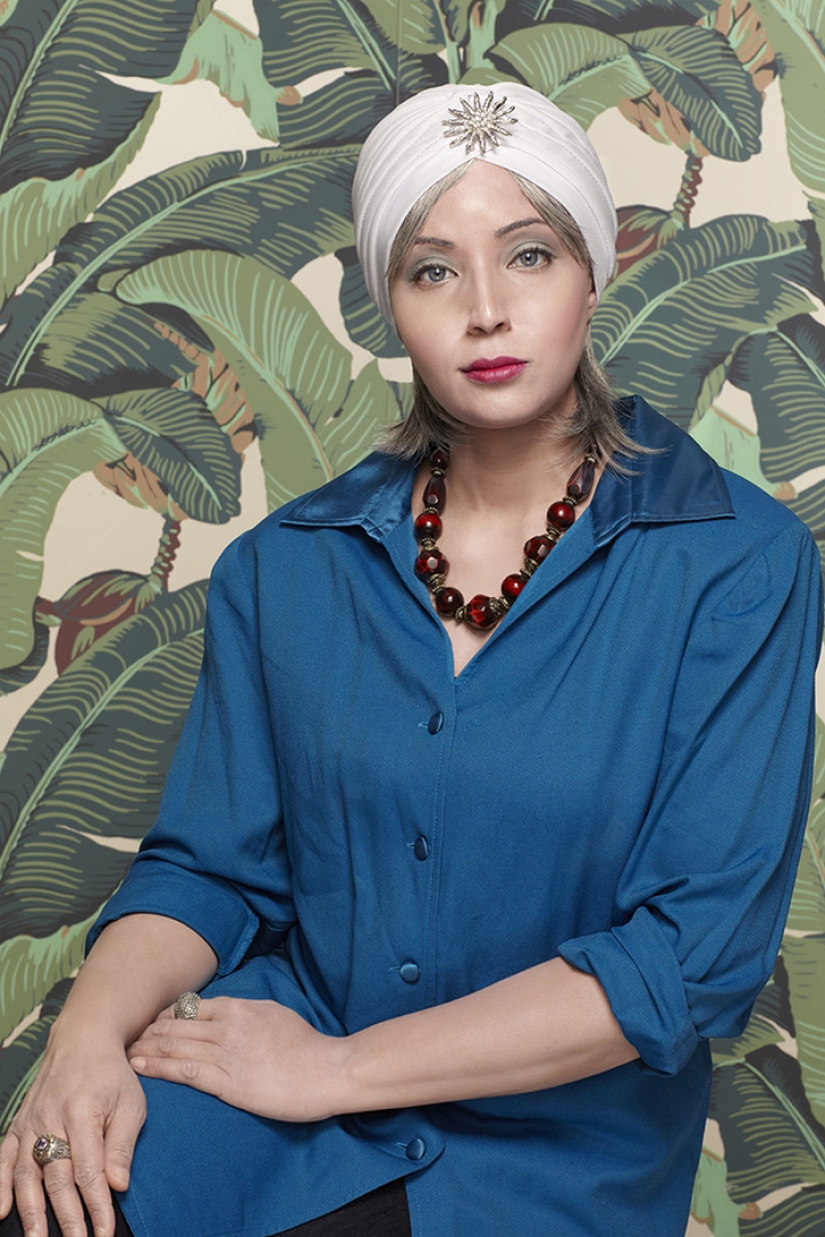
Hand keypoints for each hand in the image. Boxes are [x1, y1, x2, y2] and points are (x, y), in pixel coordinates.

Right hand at [0, 1022, 145, 1236]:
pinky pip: (3, 1158)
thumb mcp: (131, 1102)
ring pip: (26, 1175)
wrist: (82, 1040)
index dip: (96, 1206)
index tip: (104, 1232)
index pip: (88, 1170)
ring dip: (31, 1212)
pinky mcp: (17, 1124)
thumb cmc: (112, 1074)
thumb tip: (118, 1186)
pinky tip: (2, 1212)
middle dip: (67, 1218)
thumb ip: (123, 1144)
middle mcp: (51, 1119)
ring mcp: (30, 1122)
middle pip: (56, 1178)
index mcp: (83, 1112)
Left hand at [127, 997, 344, 1122]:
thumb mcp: (275, 1014)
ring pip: (174, 1046)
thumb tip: (228, 1012)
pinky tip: (142, 1068)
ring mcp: (226, 1053)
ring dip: (147, 1049)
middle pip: (175, 1025)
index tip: (152, 1025)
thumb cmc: (307, 1045)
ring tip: (127, 1054)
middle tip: (128, 1040)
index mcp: (239, 1008)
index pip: (190, 1008)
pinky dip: (159, 1068)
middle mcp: (228, 1026)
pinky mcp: (228, 1082)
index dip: (166, 1016)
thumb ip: (247, 1013)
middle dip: (148, 1032)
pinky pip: (184, 1071)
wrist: (327, 1070)